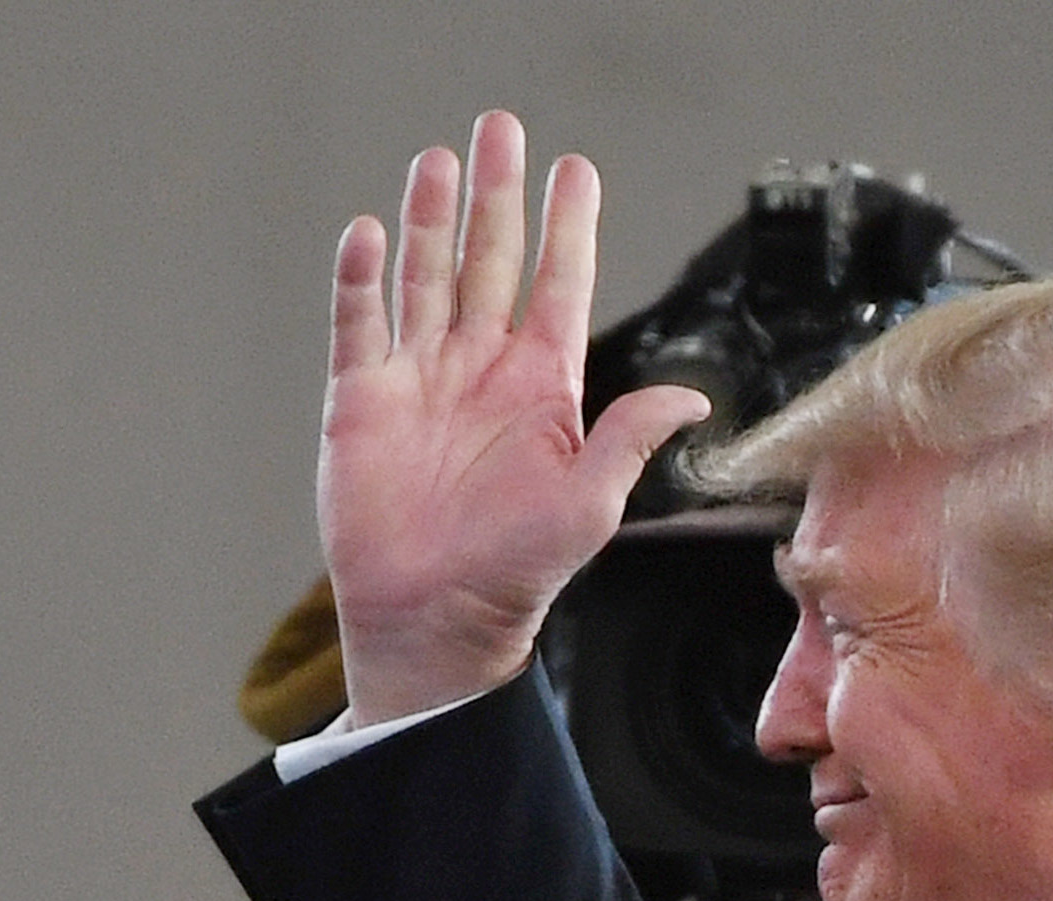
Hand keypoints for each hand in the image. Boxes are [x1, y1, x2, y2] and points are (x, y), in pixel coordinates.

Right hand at [319, 111, 710, 725]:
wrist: (435, 620)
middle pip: (490, 259)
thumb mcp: (591, 506)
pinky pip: (359, 325)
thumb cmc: (517, 573)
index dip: (567, 226)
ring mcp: (419, 380)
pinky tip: (368, 233)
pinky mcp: (361, 402)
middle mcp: (479, 370)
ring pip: (425, 277)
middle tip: (500, 129)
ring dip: (430, 219)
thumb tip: (693, 398)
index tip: (575, 169)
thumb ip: (631, 438)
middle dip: (496, 195)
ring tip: (437, 162)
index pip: (558, 284)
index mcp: (541, 386)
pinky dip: (360, 278)